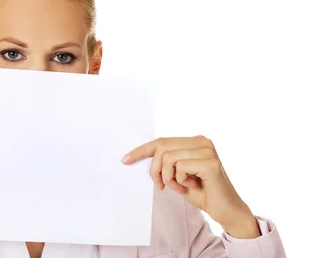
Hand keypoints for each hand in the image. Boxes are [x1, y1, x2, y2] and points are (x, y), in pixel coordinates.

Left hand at [121, 136, 259, 238]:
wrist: (226, 210)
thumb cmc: (201, 192)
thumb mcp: (177, 174)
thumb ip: (165, 163)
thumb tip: (138, 157)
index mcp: (194, 141)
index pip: (161, 141)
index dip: (141, 150)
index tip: (125, 160)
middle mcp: (202, 141)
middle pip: (162, 148)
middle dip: (155, 169)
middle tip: (162, 185)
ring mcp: (207, 151)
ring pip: (168, 158)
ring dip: (169, 177)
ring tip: (181, 186)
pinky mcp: (210, 163)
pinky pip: (180, 167)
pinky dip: (179, 181)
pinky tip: (191, 186)